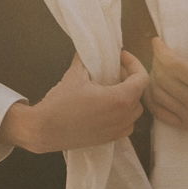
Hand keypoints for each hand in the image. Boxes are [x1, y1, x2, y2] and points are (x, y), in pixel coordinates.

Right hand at [1, 50, 146, 154]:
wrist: (44, 130)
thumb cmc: (60, 103)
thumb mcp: (75, 75)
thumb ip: (87, 59)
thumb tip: (90, 49)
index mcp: (120, 99)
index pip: (142, 78)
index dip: (134, 63)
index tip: (121, 58)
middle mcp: (124, 116)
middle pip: (139, 93)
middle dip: (129, 79)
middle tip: (113, 71)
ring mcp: (118, 130)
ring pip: (134, 110)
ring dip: (127, 97)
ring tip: (110, 89)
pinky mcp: (109, 139)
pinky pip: (126, 124)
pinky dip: (122, 114)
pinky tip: (106, 107)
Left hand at [146, 36, 187, 138]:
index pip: (173, 65)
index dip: (160, 50)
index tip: (157, 41)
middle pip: (162, 78)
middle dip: (156, 61)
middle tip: (160, 53)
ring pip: (157, 95)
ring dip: (153, 79)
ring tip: (158, 69)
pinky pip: (160, 113)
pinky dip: (152, 99)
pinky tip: (155, 88)